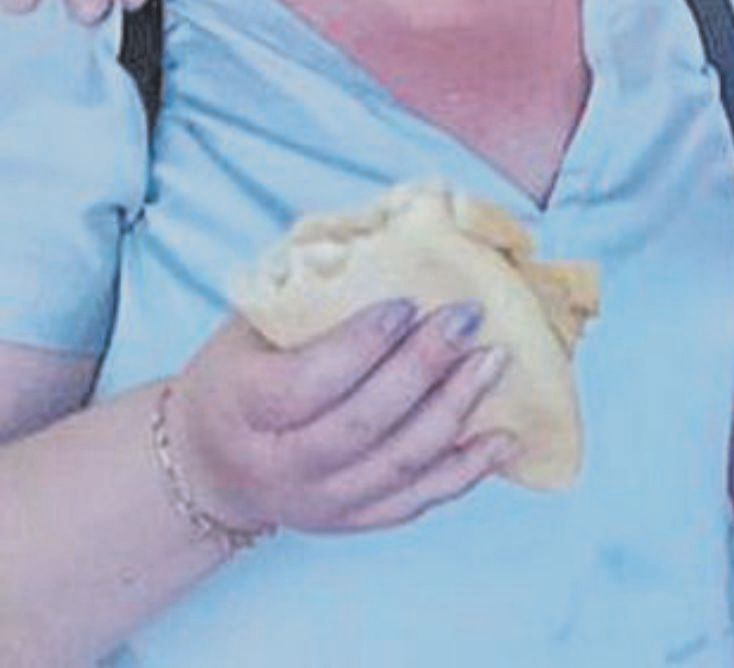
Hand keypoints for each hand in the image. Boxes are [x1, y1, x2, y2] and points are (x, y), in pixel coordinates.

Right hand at [165, 299, 516, 534]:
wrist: (208, 464)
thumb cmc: (240, 372)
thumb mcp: (249, 327)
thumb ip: (307, 295)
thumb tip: (391, 233)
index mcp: (240, 407)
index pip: (306, 384)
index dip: (361, 345)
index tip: (409, 303)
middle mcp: (276, 466)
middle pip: (361, 425)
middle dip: (423, 368)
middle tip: (468, 318)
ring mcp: (316, 503)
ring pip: (397, 464)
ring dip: (455, 411)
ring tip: (494, 360)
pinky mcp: (350, 522)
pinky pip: (415, 502)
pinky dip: (465, 471)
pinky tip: (503, 436)